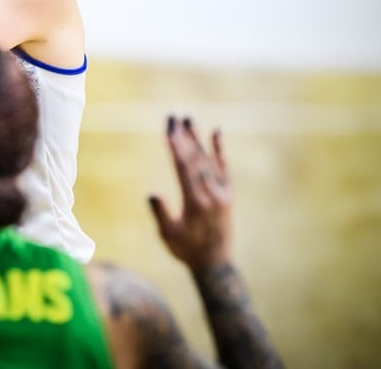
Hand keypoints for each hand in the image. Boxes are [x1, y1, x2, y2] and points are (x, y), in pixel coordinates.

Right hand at [148, 116, 232, 272]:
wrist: (215, 264)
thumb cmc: (186, 250)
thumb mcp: (169, 235)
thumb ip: (162, 214)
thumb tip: (153, 194)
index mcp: (196, 202)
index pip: (183, 167)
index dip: (175, 146)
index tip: (168, 128)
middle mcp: (212, 194)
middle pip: (195, 158)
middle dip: (183, 135)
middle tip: (173, 116)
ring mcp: (222, 193)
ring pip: (208, 160)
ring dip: (197, 138)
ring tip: (188, 118)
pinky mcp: (228, 194)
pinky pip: (224, 168)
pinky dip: (219, 150)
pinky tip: (216, 133)